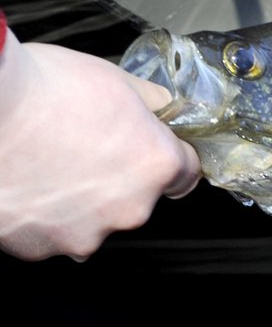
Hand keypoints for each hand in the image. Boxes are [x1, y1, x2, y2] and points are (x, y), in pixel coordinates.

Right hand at [0, 29, 200, 260]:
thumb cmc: (45, 89)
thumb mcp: (117, 80)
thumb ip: (153, 103)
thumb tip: (165, 108)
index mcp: (156, 166)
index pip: (187, 172)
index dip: (171, 156)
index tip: (154, 148)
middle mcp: (129, 208)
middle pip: (139, 197)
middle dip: (121, 177)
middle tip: (87, 145)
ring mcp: (85, 233)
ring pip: (96, 218)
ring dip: (82, 200)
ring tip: (50, 163)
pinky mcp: (41, 247)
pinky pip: (53, 232)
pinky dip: (44, 214)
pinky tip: (29, 183)